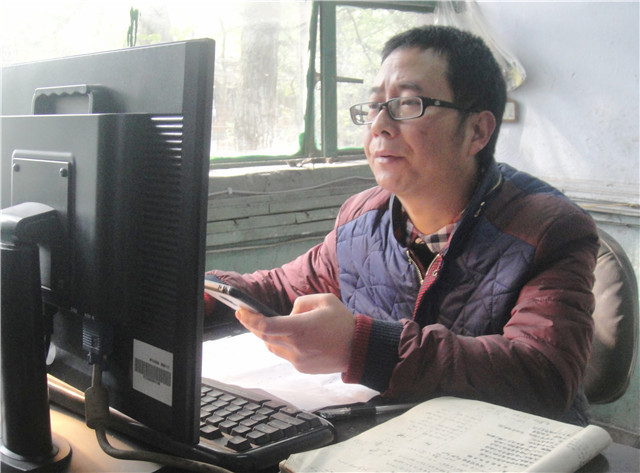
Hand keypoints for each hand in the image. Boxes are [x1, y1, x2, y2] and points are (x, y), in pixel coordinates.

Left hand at [235, 293, 355, 373]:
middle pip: (264, 337)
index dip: (250, 319)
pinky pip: (285, 354)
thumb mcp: (324, 300)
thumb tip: (289, 313)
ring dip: (268, 336)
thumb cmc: (343, 323)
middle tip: (246, 315)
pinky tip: (291, 337)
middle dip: (253, 325)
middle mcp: (295, 347)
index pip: (265, 326)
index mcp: (299, 329)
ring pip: (273, 347)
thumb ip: (301, 303)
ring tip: (270, 325)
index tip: (241, 312)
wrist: (359, 349)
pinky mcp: (302, 368)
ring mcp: (297, 360)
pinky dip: (283, 344)